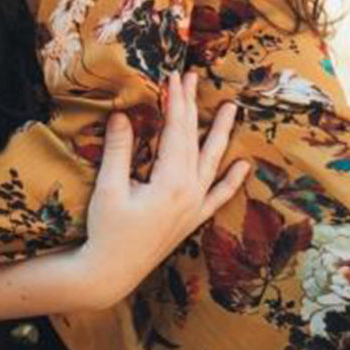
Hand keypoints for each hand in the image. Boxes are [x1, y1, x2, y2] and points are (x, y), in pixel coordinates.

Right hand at [80, 70, 248, 303]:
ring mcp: (194, 207)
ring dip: (221, 133)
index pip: (176, 131)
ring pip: (212, 162)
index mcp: (171, 182)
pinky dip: (231, 182)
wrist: (110, 273)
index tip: (173, 76)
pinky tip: (243, 167)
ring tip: (232, 108)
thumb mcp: (108, 188)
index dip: (175, 101)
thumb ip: (119, 151)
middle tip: (193, 77)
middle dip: (192, 106)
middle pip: (193, 139)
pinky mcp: (192, 220)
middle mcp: (190, 192)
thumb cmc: (106, 231)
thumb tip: (123, 115)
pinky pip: (217, 197)